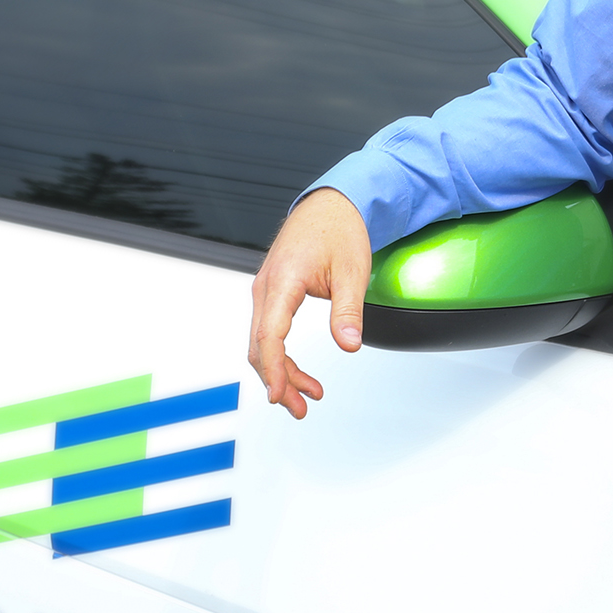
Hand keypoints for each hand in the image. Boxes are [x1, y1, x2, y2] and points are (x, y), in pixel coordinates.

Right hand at [248, 188, 372, 418]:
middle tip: (300, 408)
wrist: (332, 204)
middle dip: (278, 380)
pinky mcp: (272, 294)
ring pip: (263, 342)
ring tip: (307, 396)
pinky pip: (269, 331)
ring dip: (281, 372)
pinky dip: (281, 356)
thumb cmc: (339, 230)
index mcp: (283, 280)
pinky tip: (300, 373)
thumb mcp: (352, 272)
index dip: (273, 369)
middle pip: (260, 345)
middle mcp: (267, 286)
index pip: (270, 335)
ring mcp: (266, 290)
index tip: (278, 394)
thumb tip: (348, 346)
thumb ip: (348, 312)